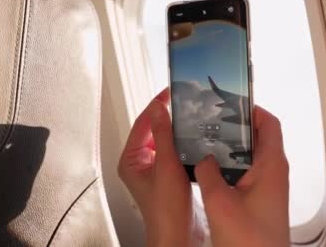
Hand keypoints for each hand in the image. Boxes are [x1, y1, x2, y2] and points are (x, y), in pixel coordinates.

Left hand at [118, 89, 204, 246]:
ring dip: (176, 131)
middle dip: (166, 117)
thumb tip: (158, 109)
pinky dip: (183, 143)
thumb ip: (163, 135)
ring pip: (164, 141)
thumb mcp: (165, 166)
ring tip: (188, 118)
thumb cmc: (165, 211)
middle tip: (181, 102)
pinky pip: (174, 151)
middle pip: (153, 130)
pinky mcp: (169, 175)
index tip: (167, 93)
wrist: (179, 234)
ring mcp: (154, 169)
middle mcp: (140, 164)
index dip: (155, 106)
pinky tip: (194, 139)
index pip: (141, 124)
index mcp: (131, 160)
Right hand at [195, 106, 289, 246]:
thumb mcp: (220, 202)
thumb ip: (208, 174)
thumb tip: (203, 159)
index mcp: (272, 166)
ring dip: (232, 146)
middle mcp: (274, 173)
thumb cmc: (252, 243)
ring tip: (209, 139)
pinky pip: (246, 171)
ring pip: (251, 155)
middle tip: (215, 117)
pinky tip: (211, 170)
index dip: (252, 108)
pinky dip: (231, 164)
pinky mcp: (260, 199)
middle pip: (260, 136)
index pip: (269, 123)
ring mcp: (268, 186)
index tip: (233, 100)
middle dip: (237, 125)